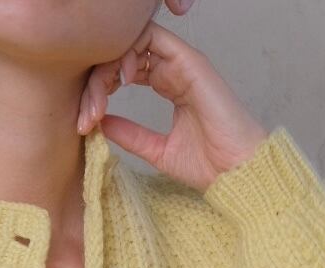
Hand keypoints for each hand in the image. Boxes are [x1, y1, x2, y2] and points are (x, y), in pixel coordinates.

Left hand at [77, 18, 269, 190]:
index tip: (89, 117)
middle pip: (127, 53)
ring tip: (102, 96)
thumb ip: (131, 134)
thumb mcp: (157, 151)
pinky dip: (131, 52)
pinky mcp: (191, 63)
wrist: (236, 173)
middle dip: (100, 76)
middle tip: (89, 108)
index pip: (128, 68)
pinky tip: (121, 80)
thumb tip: (102, 123)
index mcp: (170, 86)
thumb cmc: (209, 165)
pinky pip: (154, 38)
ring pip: (136, 42)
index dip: (103, 86)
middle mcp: (175, 70)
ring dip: (111, 64)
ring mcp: (183, 64)